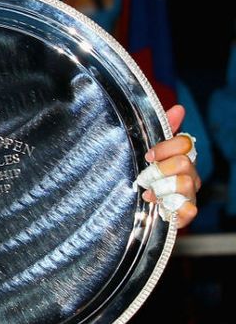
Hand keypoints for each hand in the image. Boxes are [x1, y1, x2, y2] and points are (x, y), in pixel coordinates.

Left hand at [134, 104, 201, 226]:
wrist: (133, 208)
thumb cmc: (144, 176)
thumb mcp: (149, 151)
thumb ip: (163, 130)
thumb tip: (179, 108)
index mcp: (182, 158)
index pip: (185, 143)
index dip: (165, 147)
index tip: (148, 156)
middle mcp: (190, 176)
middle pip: (184, 163)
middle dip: (161, 168)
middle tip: (146, 175)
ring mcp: (189, 196)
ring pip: (185, 184)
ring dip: (161, 187)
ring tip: (148, 191)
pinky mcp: (184, 215)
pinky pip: (189, 210)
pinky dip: (173, 208)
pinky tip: (157, 205)